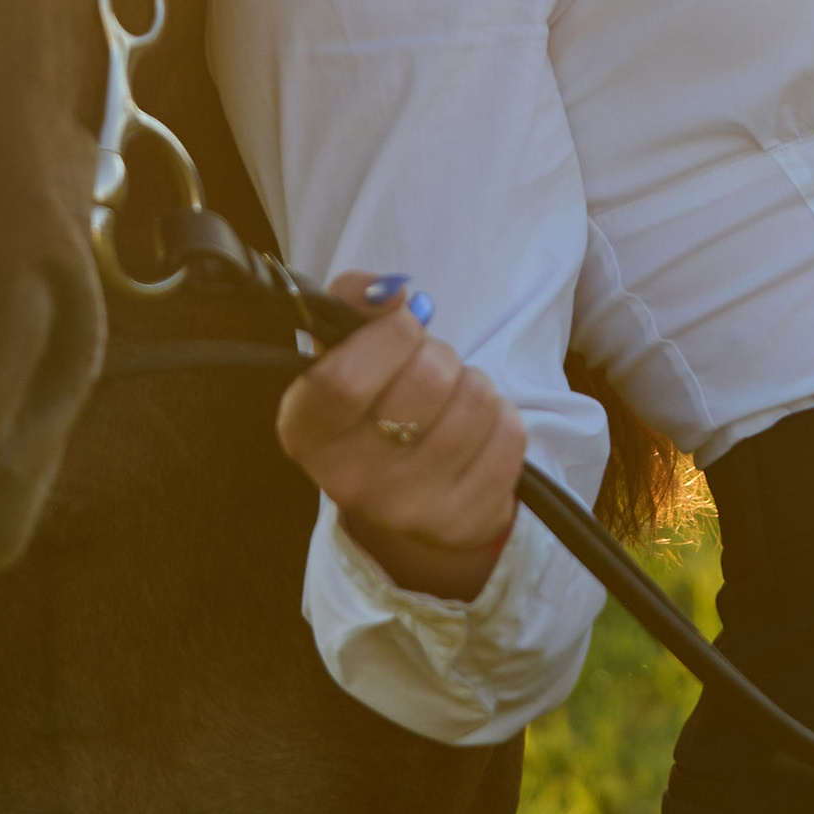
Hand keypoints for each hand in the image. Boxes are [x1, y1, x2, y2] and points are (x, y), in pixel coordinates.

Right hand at [273, 272, 525, 602]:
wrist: (406, 489)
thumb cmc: (373, 400)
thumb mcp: (344, 349)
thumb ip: (354, 301)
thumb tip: (392, 290)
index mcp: (305, 432)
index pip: (345, 379)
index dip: (389, 335)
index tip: (400, 325)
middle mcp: (348, 482)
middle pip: (428, 379)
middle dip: (438, 352)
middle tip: (427, 368)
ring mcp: (407, 510)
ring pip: (476, 400)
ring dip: (471, 383)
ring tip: (448, 402)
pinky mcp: (461, 522)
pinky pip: (509, 432)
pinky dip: (500, 416)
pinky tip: (472, 433)